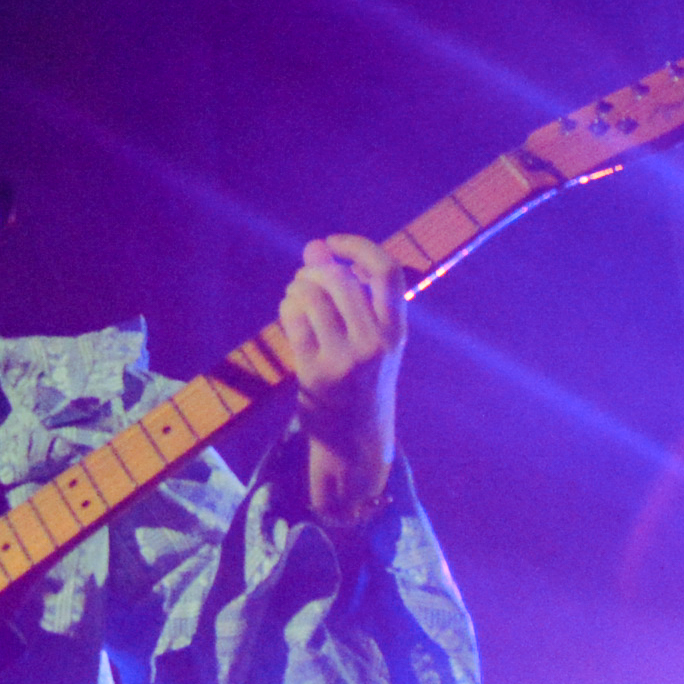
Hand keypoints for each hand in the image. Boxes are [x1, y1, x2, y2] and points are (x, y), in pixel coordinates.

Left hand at [273, 234, 406, 519]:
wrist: (354, 441)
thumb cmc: (362, 378)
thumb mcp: (371, 337)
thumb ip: (350, 291)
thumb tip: (315, 245)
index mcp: (396, 331)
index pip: (387, 271)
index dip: (358, 247)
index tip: (334, 242)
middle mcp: (376, 343)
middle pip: (340, 279)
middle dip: (315, 269)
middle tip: (305, 277)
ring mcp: (345, 360)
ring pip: (312, 296)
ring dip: (297, 287)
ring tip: (298, 296)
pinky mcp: (315, 373)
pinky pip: (293, 320)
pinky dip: (287, 307)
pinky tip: (290, 313)